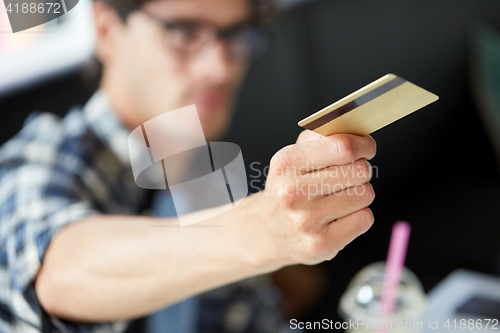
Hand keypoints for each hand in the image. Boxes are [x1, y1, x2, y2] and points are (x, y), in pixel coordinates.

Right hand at [255, 130, 375, 266]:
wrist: (265, 231)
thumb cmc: (287, 189)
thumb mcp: (293, 157)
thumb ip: (321, 138)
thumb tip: (355, 132)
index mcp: (287, 164)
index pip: (342, 147)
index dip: (363, 145)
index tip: (366, 147)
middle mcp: (293, 192)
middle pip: (360, 170)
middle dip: (361, 170)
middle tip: (349, 175)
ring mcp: (307, 221)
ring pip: (365, 194)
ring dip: (359, 194)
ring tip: (339, 198)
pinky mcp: (321, 243)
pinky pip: (364, 219)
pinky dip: (358, 216)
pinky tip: (339, 216)